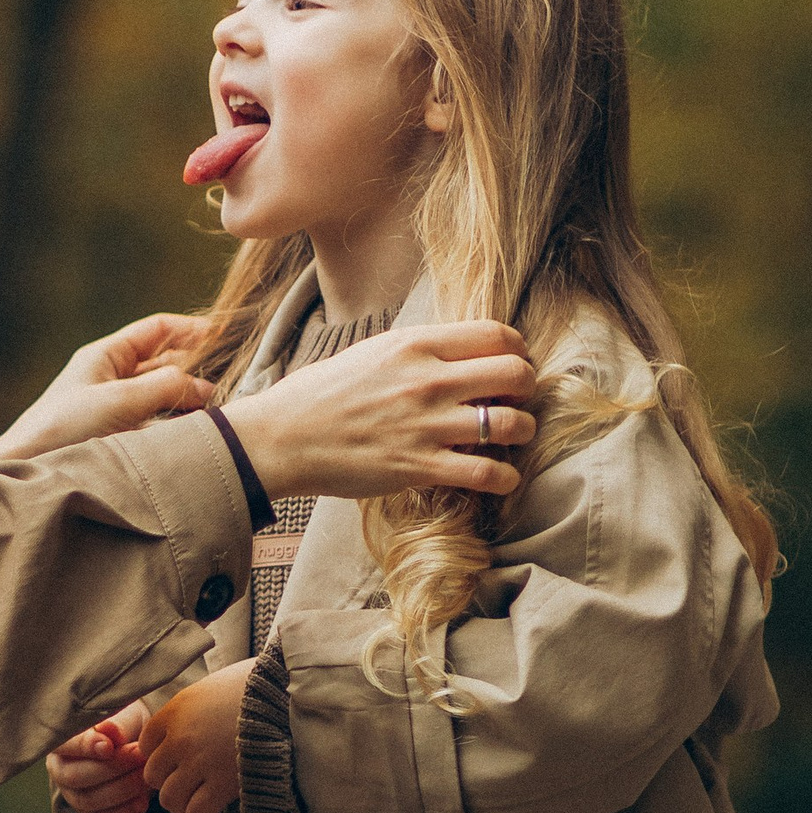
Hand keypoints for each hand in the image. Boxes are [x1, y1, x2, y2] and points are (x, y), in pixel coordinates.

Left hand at [0, 315, 212, 469]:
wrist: (29, 472)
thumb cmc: (65, 428)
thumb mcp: (119, 401)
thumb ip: (164, 387)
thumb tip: (203, 385)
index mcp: (105, 356)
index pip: (155, 330)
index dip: (189, 329)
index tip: (224, 334)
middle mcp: (110, 377)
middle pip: (161, 361)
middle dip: (194, 366)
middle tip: (229, 376)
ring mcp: (113, 407)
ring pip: (160, 394)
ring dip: (187, 397)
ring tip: (218, 406)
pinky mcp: (115, 437)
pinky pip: (153, 423)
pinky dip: (174, 423)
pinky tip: (193, 432)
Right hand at [49, 700, 154, 812]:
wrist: (138, 744)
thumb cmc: (126, 725)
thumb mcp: (125, 716)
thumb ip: (117, 724)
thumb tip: (108, 730)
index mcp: (61, 741)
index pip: (66, 746)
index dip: (85, 747)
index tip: (109, 746)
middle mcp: (60, 769)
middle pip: (75, 777)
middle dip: (111, 768)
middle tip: (140, 756)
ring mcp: (73, 795)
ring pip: (89, 800)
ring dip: (122, 789)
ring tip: (146, 776)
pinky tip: (143, 800)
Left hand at [139, 669, 251, 812]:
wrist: (284, 697)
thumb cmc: (253, 687)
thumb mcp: (211, 687)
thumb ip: (190, 710)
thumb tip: (186, 726)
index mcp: (175, 711)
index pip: (145, 744)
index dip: (161, 754)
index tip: (177, 758)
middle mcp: (180, 738)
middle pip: (152, 775)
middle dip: (168, 781)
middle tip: (189, 782)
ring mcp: (199, 763)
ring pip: (169, 799)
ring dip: (183, 803)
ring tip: (199, 799)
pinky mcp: (222, 784)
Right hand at [227, 321, 535, 501]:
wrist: (284, 437)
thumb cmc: (323, 394)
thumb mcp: (373, 352)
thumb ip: (420, 351)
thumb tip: (461, 354)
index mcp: (416, 344)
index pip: (497, 334)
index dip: (518, 349)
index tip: (514, 363)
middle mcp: (428, 380)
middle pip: (516, 373)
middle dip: (527, 387)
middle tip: (516, 399)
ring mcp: (427, 425)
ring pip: (513, 424)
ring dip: (522, 432)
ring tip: (511, 438)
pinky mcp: (421, 466)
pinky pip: (488, 473)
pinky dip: (505, 478)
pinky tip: (499, 477)